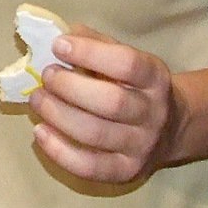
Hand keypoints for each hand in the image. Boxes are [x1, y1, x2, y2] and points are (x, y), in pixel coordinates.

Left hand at [27, 26, 183, 183]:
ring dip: (58, 115)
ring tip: (38, 99)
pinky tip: (40, 132)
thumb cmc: (133, 84)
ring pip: (95, 134)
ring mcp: (141, 146)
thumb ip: (95, 43)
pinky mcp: (126, 172)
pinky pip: (89, 167)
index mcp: (155, 78)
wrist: (169, 128)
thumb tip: (60, 35)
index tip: (58, 45)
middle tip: (46, 76)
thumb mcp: (125, 56)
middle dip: (69, 87)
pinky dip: (59, 150)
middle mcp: (153, 113)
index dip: (89, 53)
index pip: (126, 64)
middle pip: (110, 102)